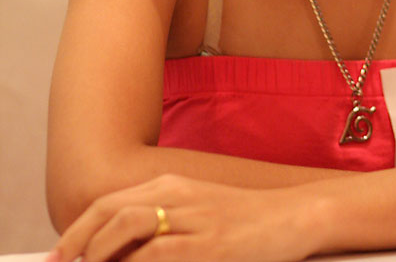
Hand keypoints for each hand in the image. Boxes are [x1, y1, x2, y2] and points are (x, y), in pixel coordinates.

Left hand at [48, 174, 322, 261]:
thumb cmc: (243, 220)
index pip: (112, 203)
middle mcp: (178, 194)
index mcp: (172, 184)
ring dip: (101, 253)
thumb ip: (160, 225)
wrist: (290, 217)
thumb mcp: (197, 212)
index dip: (80, 229)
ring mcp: (193, 217)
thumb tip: (122, 253)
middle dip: (80, 242)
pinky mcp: (210, 244)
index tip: (60, 255)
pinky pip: (160, 254)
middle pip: (113, 211)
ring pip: (130, 228)